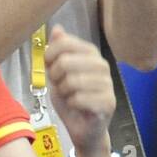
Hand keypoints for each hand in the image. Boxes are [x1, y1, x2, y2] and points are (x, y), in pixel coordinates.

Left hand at [44, 25, 114, 151]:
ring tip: (69, 96)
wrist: (84, 128)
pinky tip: (77, 107)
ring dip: (63, 92)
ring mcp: (107, 83)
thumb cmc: (71, 98)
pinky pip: (79, 98)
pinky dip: (71, 104)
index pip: (64, 43)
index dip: (49, 56)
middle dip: (55, 77)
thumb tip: (56, 28)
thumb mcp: (58, 73)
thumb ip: (57, 52)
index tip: (49, 68)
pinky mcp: (108, 102)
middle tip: (59, 86)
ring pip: (71, 82)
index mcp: (91, 53)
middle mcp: (102, 65)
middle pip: (65, 62)